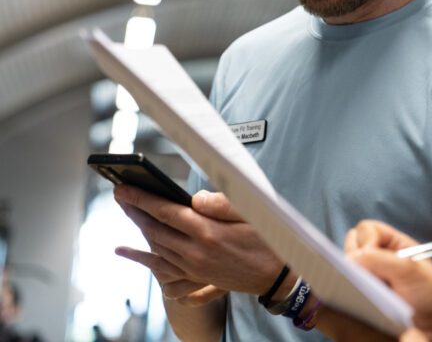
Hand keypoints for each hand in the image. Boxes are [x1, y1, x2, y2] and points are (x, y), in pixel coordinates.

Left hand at [113, 186, 286, 299]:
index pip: (165, 212)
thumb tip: (195, 197)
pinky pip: (161, 266)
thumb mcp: (251, 215)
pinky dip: (143, 256)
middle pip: (155, 229)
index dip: (142, 199)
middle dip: (135, 211)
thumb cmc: (267, 240)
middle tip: (120, 195)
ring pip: (156, 246)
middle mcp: (195, 253)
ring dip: (139, 228)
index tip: (124, 188)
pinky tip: (128, 251)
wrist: (276, 276)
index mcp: (208, 233)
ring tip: (129, 211)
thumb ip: (222, 204)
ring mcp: (193, 268)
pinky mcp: (195, 277)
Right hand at [344, 220, 431, 341]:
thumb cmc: (431, 292)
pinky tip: (361, 296)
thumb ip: (380, 260)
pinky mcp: (365, 294)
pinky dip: (350, 288)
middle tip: (369, 275)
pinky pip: (348, 285)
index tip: (370, 258)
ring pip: (347, 265)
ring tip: (368, 288)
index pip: (366, 229)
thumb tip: (350, 258)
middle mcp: (379, 257)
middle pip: (352, 245)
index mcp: (393, 243)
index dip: (365, 241)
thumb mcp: (410, 270)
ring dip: (352, 274)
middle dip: (355, 257)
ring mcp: (371, 275)